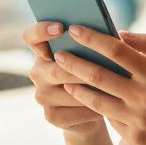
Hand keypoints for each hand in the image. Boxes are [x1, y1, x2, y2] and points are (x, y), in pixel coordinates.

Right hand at [21, 21, 104, 136]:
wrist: (90, 111)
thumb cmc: (95, 75)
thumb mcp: (92, 57)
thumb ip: (93, 45)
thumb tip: (114, 35)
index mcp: (44, 52)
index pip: (32, 37)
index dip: (42, 31)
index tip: (61, 28)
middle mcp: (38, 73)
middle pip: (56, 68)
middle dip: (80, 68)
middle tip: (101, 65)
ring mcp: (42, 96)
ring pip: (68, 91)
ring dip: (91, 88)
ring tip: (113, 85)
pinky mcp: (52, 116)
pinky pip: (75, 111)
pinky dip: (93, 107)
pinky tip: (108, 105)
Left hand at [53, 26, 145, 144]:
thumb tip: (119, 33)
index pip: (116, 50)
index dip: (92, 39)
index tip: (75, 30)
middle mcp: (145, 95)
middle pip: (99, 75)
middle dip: (74, 62)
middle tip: (58, 55)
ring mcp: (138, 118)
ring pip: (97, 100)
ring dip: (76, 87)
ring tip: (64, 77)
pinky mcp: (135, 136)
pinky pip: (109, 118)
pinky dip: (95, 106)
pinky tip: (83, 97)